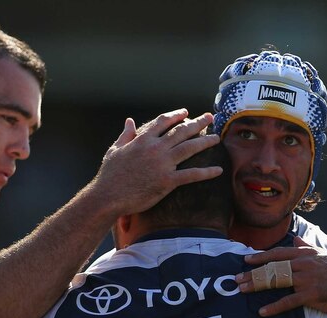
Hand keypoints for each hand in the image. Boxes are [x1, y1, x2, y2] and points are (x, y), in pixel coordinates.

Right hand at [89, 109, 221, 216]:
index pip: (163, 122)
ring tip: (217, 138)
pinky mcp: (167, 181)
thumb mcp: (115, 150)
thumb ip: (125, 134)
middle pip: (181, 131)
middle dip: (197, 123)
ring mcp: (162, 164)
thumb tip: (130, 120)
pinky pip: (191, 175)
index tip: (186, 112)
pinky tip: (218, 170)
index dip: (176, 115)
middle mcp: (155, 148)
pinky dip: (206, 172)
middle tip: (210, 117)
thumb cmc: (109, 175)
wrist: (108, 196)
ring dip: (205, 142)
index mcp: (142, 139)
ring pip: (189, 148)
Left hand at [235, 237, 326, 316]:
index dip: (260, 257)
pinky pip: (288, 301)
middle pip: (272, 267)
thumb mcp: (324, 255)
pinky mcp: (311, 294)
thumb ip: (307, 247)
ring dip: (257, 286)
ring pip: (276, 281)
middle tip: (237, 280)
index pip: (278, 254)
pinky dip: (274, 307)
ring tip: (243, 291)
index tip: (246, 260)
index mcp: (306, 254)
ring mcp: (307, 279)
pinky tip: (262, 311)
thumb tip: (295, 239)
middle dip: (253, 273)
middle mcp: (304, 264)